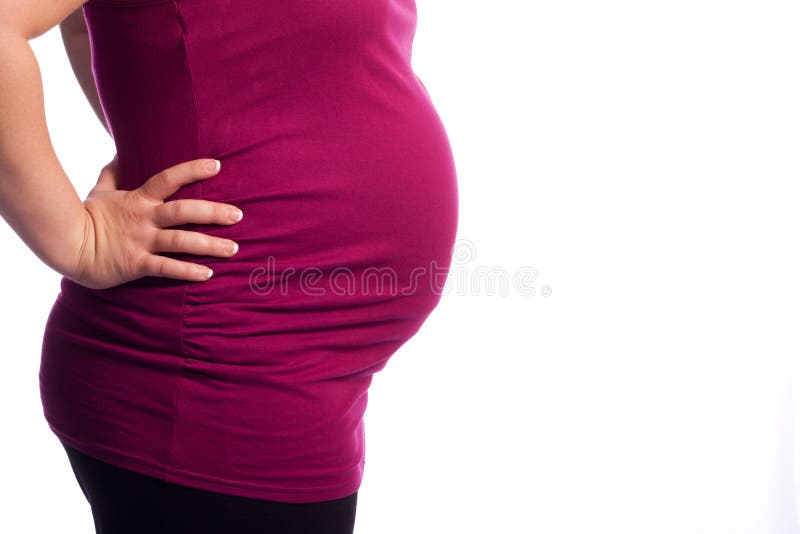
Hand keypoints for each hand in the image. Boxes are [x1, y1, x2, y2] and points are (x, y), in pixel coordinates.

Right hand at [66, 156, 242, 288]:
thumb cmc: (86, 217)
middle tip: (239, 215)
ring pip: (181, 241)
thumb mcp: (100, 190)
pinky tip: (208, 274)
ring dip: (209, 245)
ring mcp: (141, 241)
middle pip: (184, 211)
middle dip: (213, 212)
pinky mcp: (136, 264)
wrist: (66, 246)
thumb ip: (112, 172)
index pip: (168, 178)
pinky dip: (188, 271)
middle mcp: (144, 219)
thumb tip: (119, 151)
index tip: (217, 166)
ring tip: (233, 249)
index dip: (192, 170)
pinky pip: (166, 268)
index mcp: (138, 199)